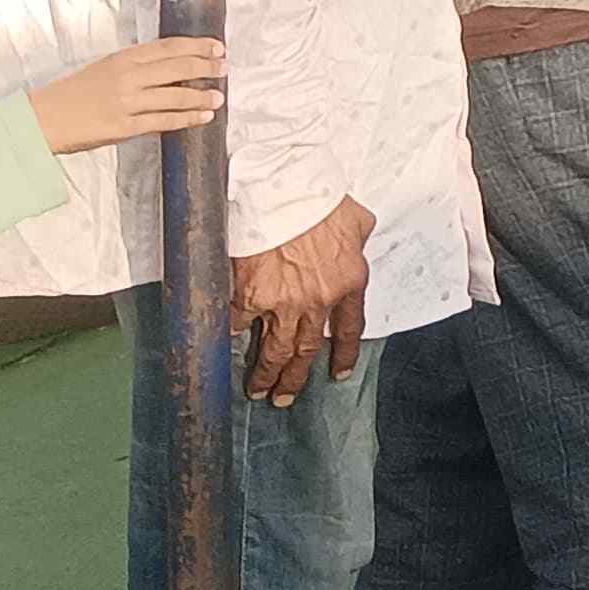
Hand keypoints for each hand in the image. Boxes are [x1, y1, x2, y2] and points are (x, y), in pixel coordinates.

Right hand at [29, 37, 224, 154]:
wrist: (41, 119)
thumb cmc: (72, 94)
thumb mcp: (104, 69)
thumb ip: (135, 67)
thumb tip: (172, 67)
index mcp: (122, 58)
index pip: (169, 47)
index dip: (197, 46)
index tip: (217, 47)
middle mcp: (127, 76)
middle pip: (177, 67)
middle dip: (206, 67)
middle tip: (225, 68)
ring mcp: (126, 102)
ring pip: (174, 95)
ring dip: (201, 96)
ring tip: (219, 96)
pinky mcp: (123, 127)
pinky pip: (162, 121)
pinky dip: (186, 119)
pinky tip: (202, 117)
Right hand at [231, 198, 373, 407]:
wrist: (286, 192)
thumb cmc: (321, 200)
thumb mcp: (357, 221)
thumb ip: (358, 242)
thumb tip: (356, 243)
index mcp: (348, 283)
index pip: (348, 329)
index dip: (343, 354)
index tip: (338, 373)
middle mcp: (318, 301)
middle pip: (307, 350)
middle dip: (295, 378)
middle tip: (285, 397)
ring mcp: (283, 303)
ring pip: (275, 350)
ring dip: (266, 374)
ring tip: (259, 390)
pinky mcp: (251, 297)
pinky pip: (240, 327)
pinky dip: (234, 339)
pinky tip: (230, 350)